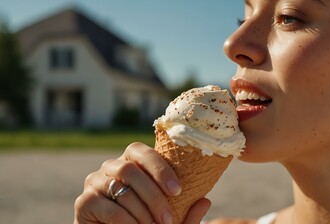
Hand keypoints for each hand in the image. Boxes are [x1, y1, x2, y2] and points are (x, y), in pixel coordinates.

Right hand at [74, 142, 210, 223]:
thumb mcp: (170, 221)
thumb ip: (186, 214)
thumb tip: (205, 202)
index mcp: (132, 162)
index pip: (142, 151)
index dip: (160, 168)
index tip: (178, 191)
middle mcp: (111, 167)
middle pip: (130, 168)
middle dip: (153, 195)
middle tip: (168, 219)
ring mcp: (94, 182)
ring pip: (121, 188)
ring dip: (142, 212)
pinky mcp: (84, 202)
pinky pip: (110, 208)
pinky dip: (128, 222)